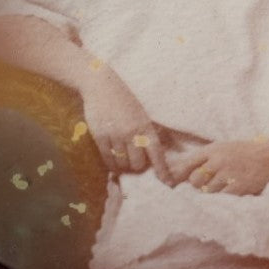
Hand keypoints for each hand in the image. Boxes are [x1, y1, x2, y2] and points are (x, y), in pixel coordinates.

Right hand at [81, 69, 171, 183]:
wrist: (101, 85)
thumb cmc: (123, 100)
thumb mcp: (140, 113)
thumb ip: (146, 132)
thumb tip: (153, 154)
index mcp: (145, 126)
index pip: (157, 152)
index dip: (162, 169)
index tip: (168, 183)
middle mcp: (132, 132)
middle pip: (138, 164)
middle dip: (137, 167)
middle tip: (134, 162)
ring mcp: (115, 134)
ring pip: (122, 164)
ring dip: (123, 166)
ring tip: (122, 160)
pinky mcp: (100, 136)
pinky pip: (108, 159)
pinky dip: (111, 164)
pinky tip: (112, 162)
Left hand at [168, 139, 268, 195]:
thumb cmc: (245, 152)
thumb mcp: (223, 148)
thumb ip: (204, 158)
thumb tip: (179, 172)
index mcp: (213, 149)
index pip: (187, 163)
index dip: (178, 176)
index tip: (172, 185)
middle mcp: (218, 161)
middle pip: (195, 180)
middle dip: (198, 186)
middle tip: (207, 186)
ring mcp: (228, 174)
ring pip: (207, 192)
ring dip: (211, 194)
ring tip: (222, 189)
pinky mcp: (238, 187)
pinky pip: (221, 199)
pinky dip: (222, 200)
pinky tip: (229, 195)